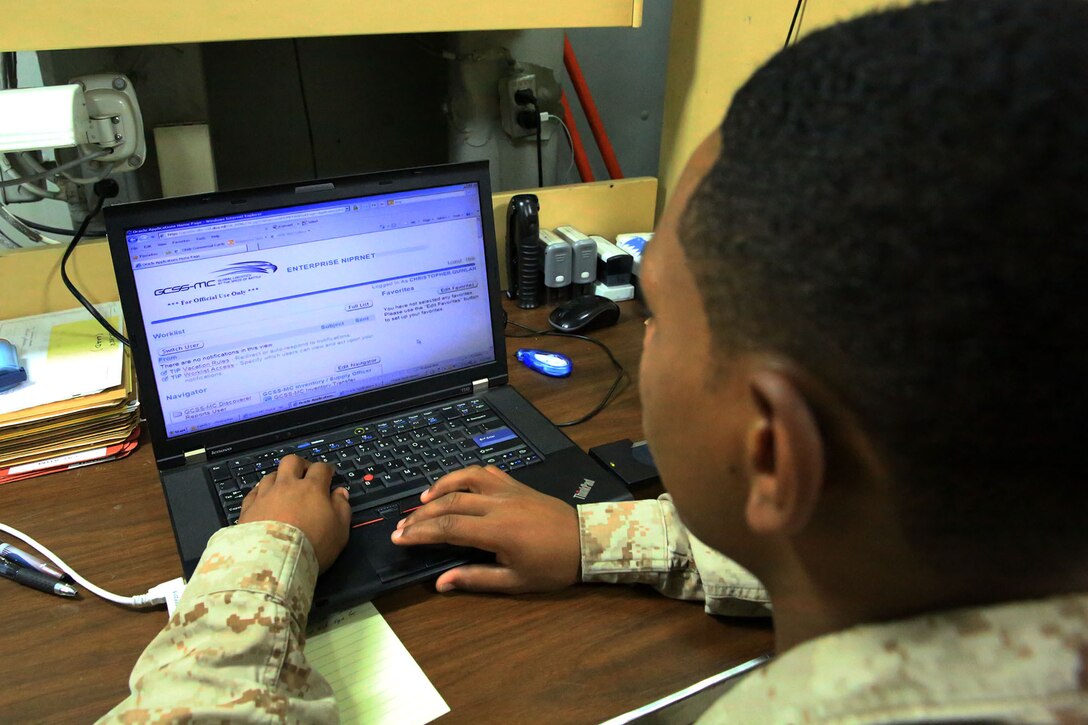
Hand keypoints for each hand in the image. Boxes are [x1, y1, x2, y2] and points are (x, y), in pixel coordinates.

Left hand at [239, 454, 350, 570]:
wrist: (274, 561)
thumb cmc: (312, 545)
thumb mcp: (340, 530)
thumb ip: (342, 508)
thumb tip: (340, 492)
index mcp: (311, 488)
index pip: (321, 468)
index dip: (327, 469)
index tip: (329, 475)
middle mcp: (286, 486)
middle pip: (292, 462)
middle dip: (301, 465)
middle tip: (305, 475)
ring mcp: (264, 496)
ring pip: (271, 475)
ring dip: (279, 478)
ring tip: (283, 489)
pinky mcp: (248, 508)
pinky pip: (253, 492)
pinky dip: (261, 493)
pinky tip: (263, 500)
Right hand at [391, 465, 580, 593]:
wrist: (586, 542)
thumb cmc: (552, 566)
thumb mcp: (515, 581)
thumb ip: (475, 578)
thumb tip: (441, 582)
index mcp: (498, 530)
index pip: (448, 527)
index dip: (420, 532)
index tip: (400, 538)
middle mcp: (499, 504)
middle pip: (450, 502)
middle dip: (422, 514)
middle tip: (402, 525)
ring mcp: (508, 489)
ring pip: (466, 478)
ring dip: (440, 486)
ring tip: (422, 501)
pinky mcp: (516, 484)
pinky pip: (486, 472)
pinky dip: (465, 475)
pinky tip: (455, 485)